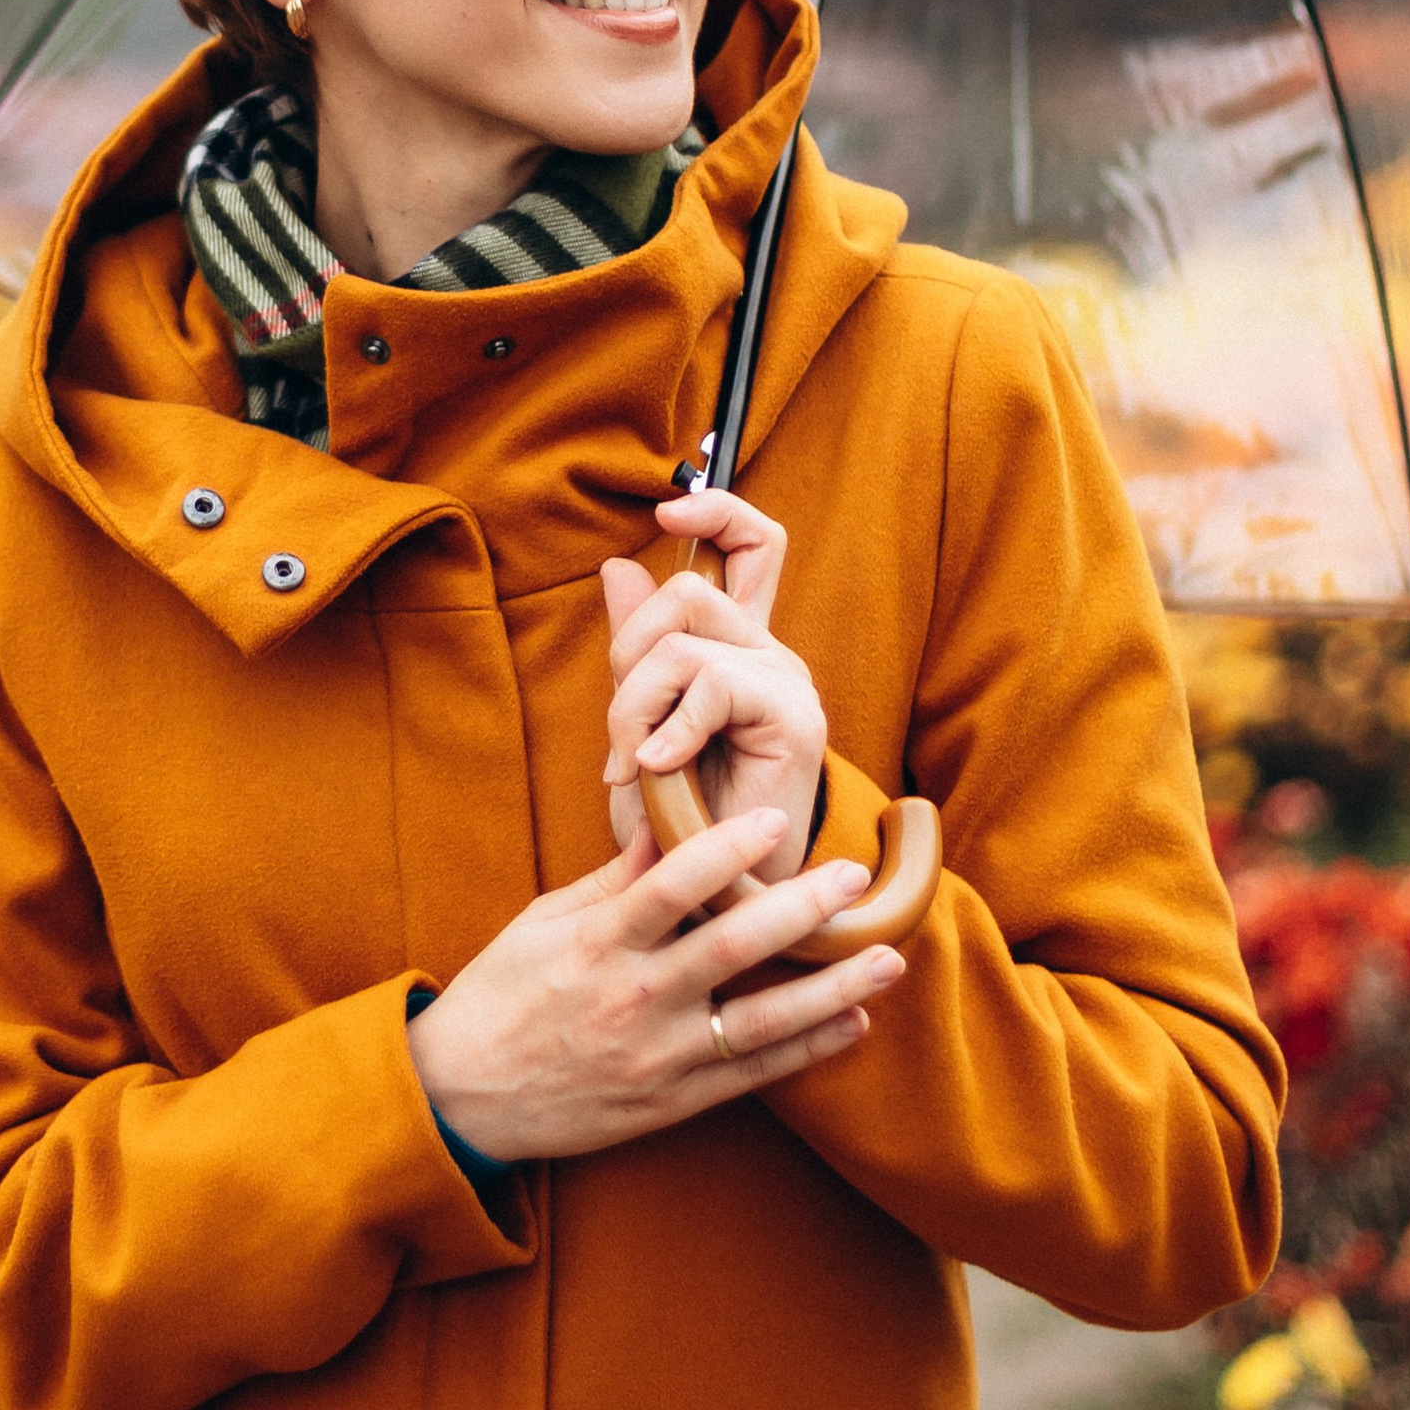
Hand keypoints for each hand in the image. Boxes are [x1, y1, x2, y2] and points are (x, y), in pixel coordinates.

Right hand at [408, 807, 902, 1163]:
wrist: (461, 1099)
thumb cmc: (501, 996)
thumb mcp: (544, 924)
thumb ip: (613, 881)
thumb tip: (670, 827)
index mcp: (596, 944)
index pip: (669, 887)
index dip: (723, 851)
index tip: (773, 821)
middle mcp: (632, 999)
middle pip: (730, 948)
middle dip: (799, 909)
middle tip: (854, 878)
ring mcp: (656, 1056)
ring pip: (759, 1020)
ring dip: (832, 990)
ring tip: (887, 960)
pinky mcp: (670, 1102)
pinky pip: (752, 1075)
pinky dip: (807, 1051)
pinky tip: (854, 1024)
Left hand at [600, 485, 825, 886]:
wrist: (720, 902)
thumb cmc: (681, 825)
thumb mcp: (642, 725)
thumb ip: (637, 649)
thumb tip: (618, 566)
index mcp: (740, 648)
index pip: (753, 542)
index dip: (717, 507)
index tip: (665, 510)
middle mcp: (770, 654)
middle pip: (688, 587)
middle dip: (626, 653)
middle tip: (621, 733)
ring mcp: (784, 683)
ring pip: (682, 641)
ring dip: (634, 705)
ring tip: (634, 766)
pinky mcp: (791, 717)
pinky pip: (708, 684)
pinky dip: (666, 728)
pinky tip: (656, 772)